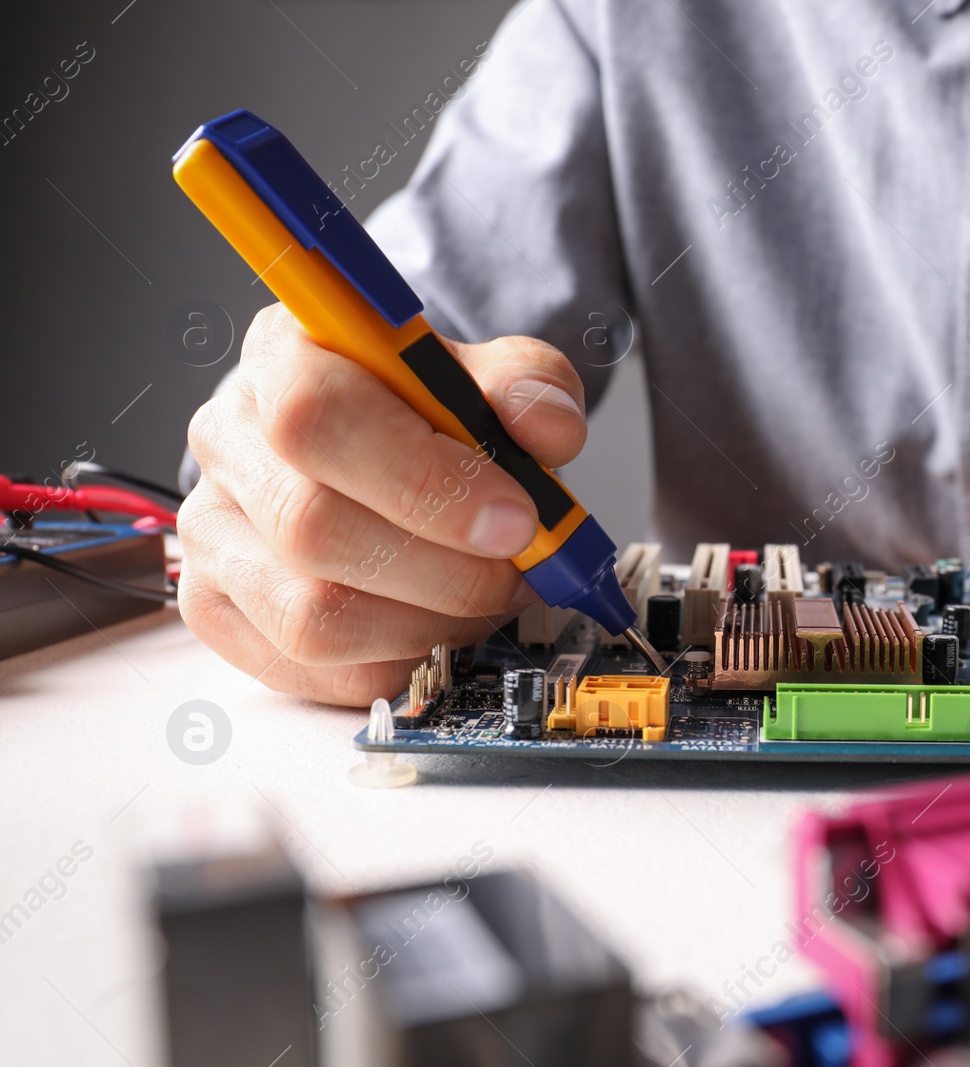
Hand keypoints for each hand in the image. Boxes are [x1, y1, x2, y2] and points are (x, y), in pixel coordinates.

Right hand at [178, 304, 586, 704]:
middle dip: (446, 571)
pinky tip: (437, 625)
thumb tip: (547, 428)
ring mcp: (209, 530)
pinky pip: (307, 667)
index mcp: (286, 355)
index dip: (424, 481)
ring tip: (484, 601)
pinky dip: (395, 660)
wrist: (377, 443)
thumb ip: (527, 384)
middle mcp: (229, 439)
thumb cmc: (427, 409)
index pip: (319, 416)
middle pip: (312, 528)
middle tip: (518, 573)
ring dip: (426, 624)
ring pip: (309, 614)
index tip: (516, 519)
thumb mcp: (488, 374)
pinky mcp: (217, 607)